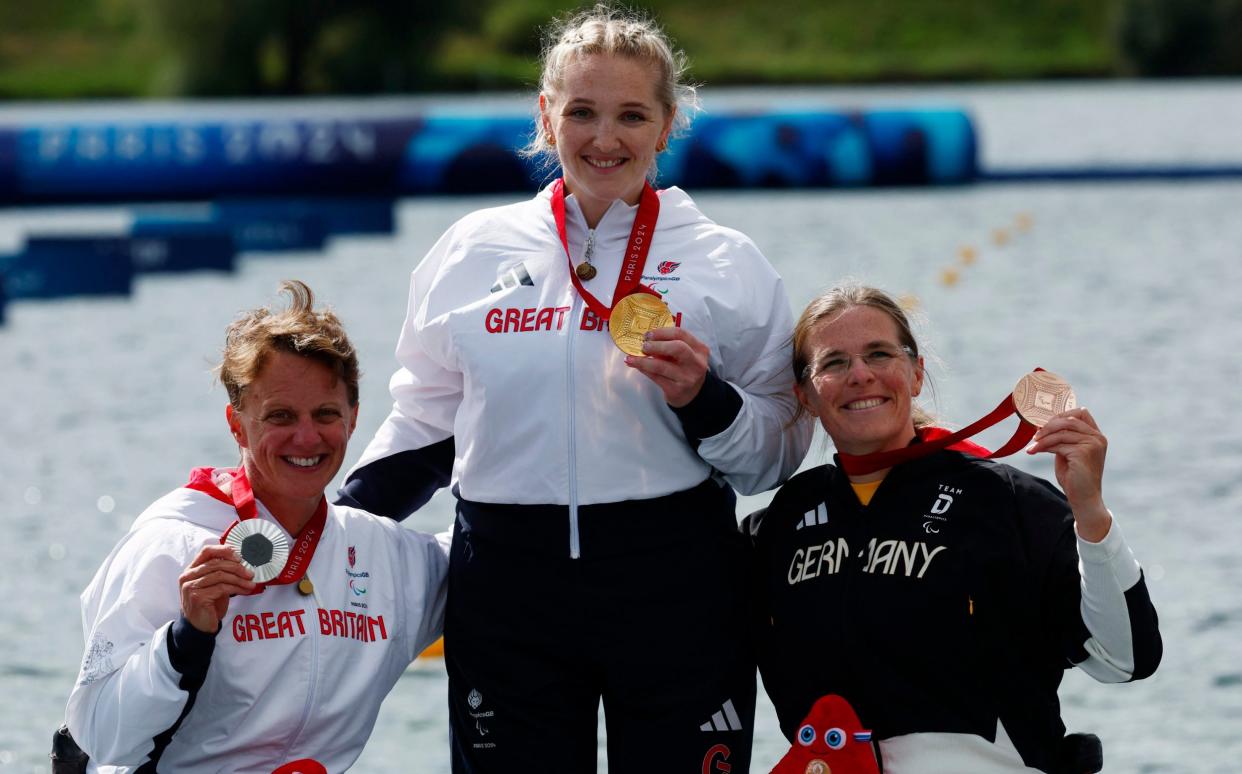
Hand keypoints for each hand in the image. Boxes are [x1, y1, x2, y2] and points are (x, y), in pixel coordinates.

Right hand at [179, 545, 254, 632]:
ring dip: (239, 579)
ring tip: (251, 584)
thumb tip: (243, 562)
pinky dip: (237, 588)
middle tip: (250, 573)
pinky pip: (222, 588)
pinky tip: (245, 591)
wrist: (200, 625)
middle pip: (216, 563)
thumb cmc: (210, 603)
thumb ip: (221, 571)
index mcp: (192, 569)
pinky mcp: (197, 597)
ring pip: (220, 575)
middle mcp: (188, 576)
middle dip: (237, 567)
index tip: (239, 557)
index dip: (224, 550)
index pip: (207, 551)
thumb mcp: (215, 584)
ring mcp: (191, 586)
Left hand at [624, 326, 709, 407]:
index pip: (681, 334)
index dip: (662, 332)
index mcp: (699, 349)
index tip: (648, 334)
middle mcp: (696, 363)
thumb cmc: (685, 369)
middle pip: (677, 348)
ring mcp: (687, 378)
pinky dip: (644, 369)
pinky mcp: (676, 390)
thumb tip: (647, 338)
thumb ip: (671, 345)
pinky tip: (636, 365)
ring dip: (643, 361)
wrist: (692, 395)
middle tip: (643, 346)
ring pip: (661, 366)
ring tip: (632, 358)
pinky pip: (656, 377)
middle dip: (656, 345)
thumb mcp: (685, 355)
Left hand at [1027, 407, 1111, 541]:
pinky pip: (1058, 444)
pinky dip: (1044, 446)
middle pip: (1069, 419)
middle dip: (1049, 426)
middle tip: (1035, 435)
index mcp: (1096, 435)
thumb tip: (1043, 425)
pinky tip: (1034, 451)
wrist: (1083, 498)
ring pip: (1061, 432)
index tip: (1046, 424)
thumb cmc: (1074, 477)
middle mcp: (1098, 438)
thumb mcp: (1067, 453)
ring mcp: (1093, 444)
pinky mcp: (1084, 452)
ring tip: (1032, 446)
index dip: (1062, 414)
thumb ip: (1062, 438)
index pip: (1082, 412)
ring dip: (1043, 438)